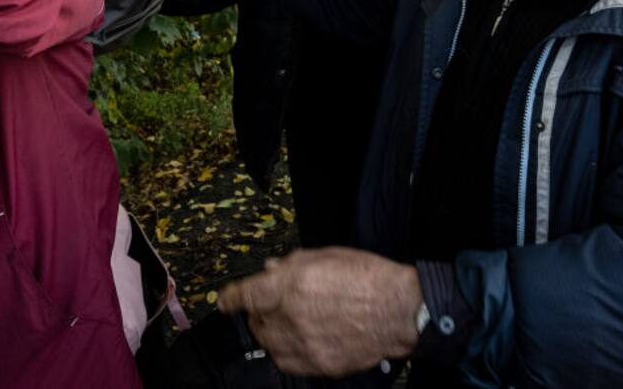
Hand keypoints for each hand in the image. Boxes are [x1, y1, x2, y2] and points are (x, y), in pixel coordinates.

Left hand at [217, 247, 422, 376]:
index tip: (224, 300)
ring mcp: (303, 345)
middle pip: (256, 321)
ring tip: (289, 321)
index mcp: (290, 284)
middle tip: (273, 303)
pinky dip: (286, 350)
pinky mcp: (317, 365)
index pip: (245, 294)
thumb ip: (293, 264)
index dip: (230, 297)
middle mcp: (291, 317)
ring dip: (271, 331)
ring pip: (268, 344)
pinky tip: (300, 339)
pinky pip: (287, 361)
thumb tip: (270, 270)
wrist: (398, 310)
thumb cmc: (367, 278)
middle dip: (259, 311)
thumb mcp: (326, 256)